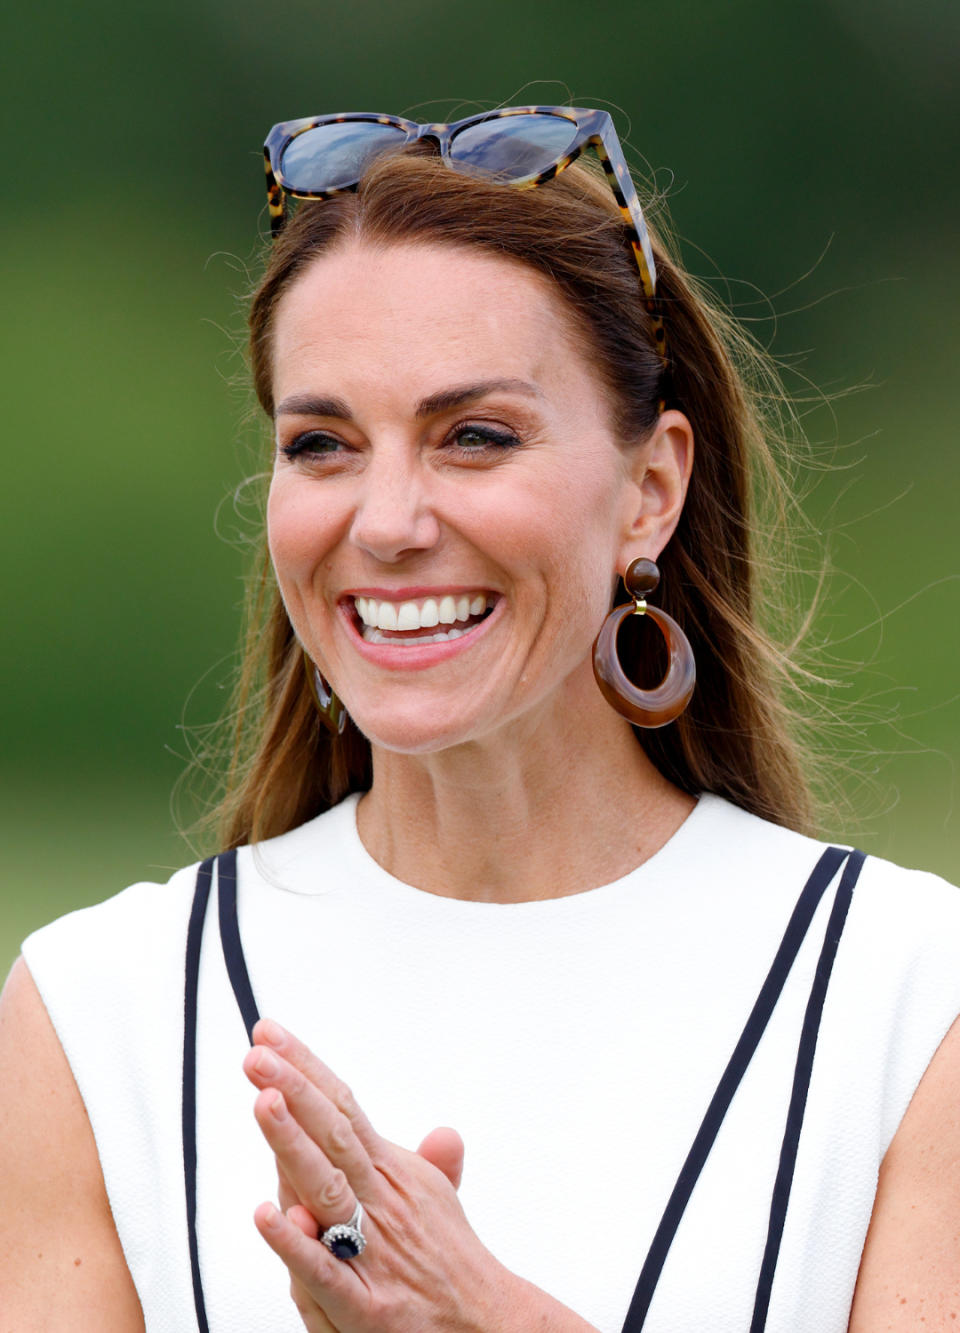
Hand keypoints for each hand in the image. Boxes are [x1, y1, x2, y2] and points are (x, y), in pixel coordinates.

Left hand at [242, 1018, 525, 1332]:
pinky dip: (295, 1245)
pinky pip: (322, 1273)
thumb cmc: (452, 1269)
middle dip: (292, 1089)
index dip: (305, 1069)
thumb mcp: (443, 1205)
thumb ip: (433, 1165)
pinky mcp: (365, 1307)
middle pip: (331, 1134)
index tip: (269, 1036)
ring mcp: (372, 1252)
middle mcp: (382, 1202)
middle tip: (259, 1054)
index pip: (342, 1108)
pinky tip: (268, 1216)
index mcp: (392, 1173)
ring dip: (292, 1143)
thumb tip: (443, 1133)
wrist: (489, 1331)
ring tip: (264, 1102)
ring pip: (326, 1188)